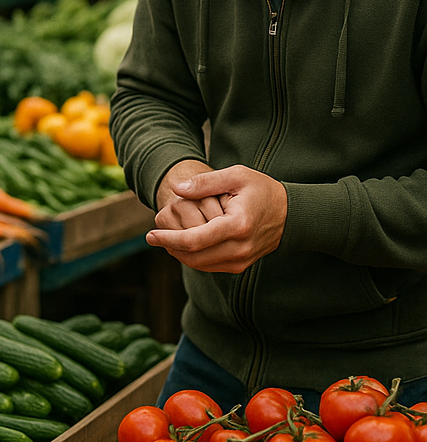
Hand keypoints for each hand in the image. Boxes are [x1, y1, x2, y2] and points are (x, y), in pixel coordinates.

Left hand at [147, 164, 287, 272]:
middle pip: (195, 257)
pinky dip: (193, 257)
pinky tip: (181, 245)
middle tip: (152, 237)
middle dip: (170, 248)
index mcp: (238, 225)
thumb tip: (176, 189)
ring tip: (164, 240)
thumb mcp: (235, 176)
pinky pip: (210, 266)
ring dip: (179, 254)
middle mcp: (240, 247)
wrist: (291, 214)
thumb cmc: (261, 190)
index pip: (195, 240)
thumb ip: (205, 182)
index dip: (169, 239)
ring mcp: (242, 260)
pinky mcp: (241, 265)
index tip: (150, 235)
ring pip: (201, 265)